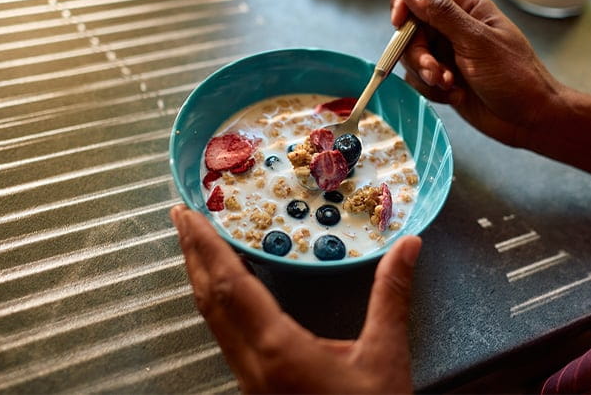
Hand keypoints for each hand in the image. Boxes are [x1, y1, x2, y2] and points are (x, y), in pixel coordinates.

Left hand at [170, 204, 421, 393]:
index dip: (208, 246)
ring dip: (200, 276)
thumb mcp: (386, 356)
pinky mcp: (254, 385)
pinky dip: (217, 299)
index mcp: (278, 348)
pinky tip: (226, 288)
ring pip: (212, 319)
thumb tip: (409, 245)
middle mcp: (252, 362)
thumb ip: (392, 297)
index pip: (230, 286)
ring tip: (195, 242)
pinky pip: (224, 333)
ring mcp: (248, 377)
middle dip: (192, 253)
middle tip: (180, 214)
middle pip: (209, 300)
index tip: (190, 213)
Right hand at [390, 0, 563, 146]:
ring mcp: (447, 53)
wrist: (528, 119)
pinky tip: (453, 94)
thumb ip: (441, 13)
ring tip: (448, 84)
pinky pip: (418, 79)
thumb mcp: (477, 41)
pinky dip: (431, 89)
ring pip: (411, 55)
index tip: (399, 22)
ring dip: (425, 72)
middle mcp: (453, 26)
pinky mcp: (443, 78)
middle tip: (432, 68)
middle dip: (415, 50)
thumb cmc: (516, 77)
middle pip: (410, 25)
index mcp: (466, 7)